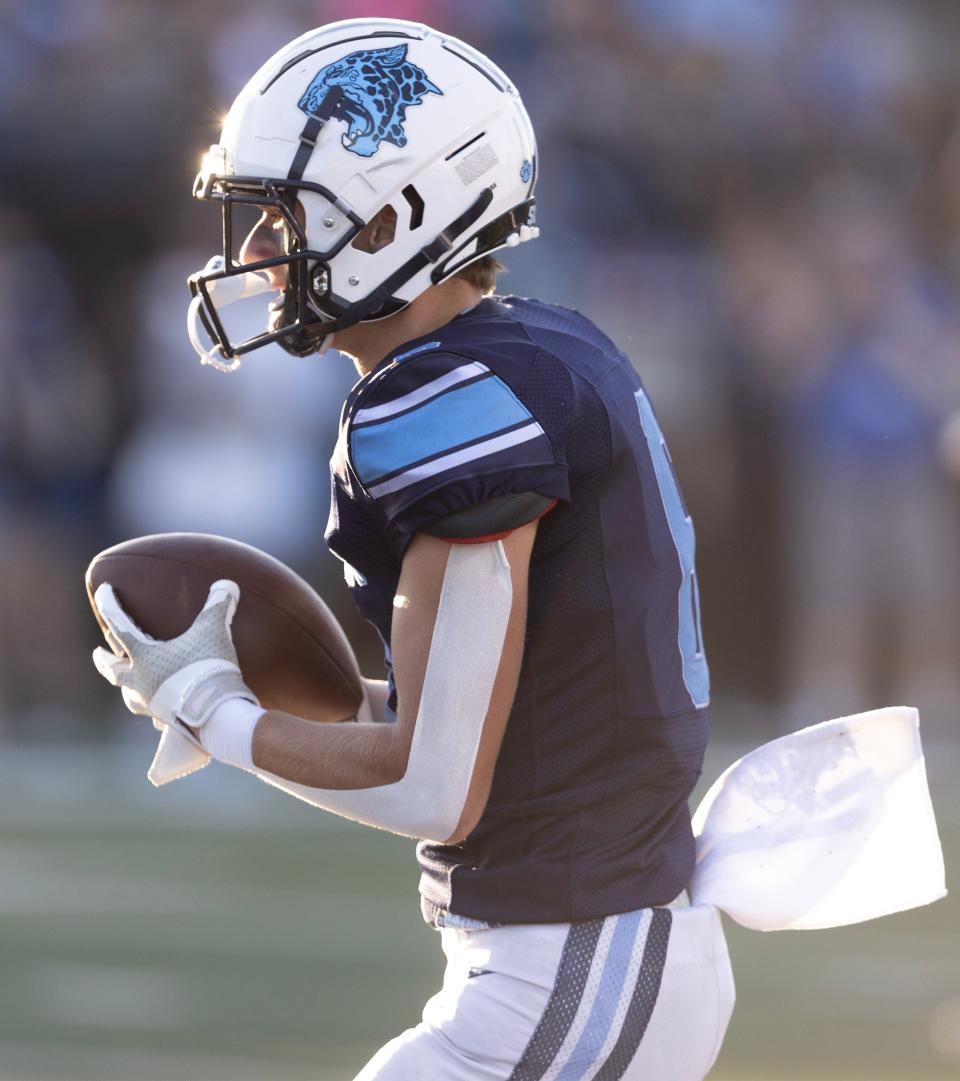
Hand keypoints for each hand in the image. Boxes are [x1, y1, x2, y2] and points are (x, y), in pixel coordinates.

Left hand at [92, 579, 258, 731]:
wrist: (216, 713)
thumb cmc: (208, 667)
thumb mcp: (214, 629)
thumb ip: (219, 604)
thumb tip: (228, 584)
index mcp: (145, 657)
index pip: (119, 626)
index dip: (109, 605)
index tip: (102, 591)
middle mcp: (141, 682)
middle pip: (114, 670)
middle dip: (104, 660)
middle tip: (97, 653)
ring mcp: (152, 705)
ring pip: (130, 696)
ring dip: (126, 688)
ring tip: (126, 687)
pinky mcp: (168, 721)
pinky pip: (156, 717)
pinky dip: (155, 713)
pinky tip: (159, 716)